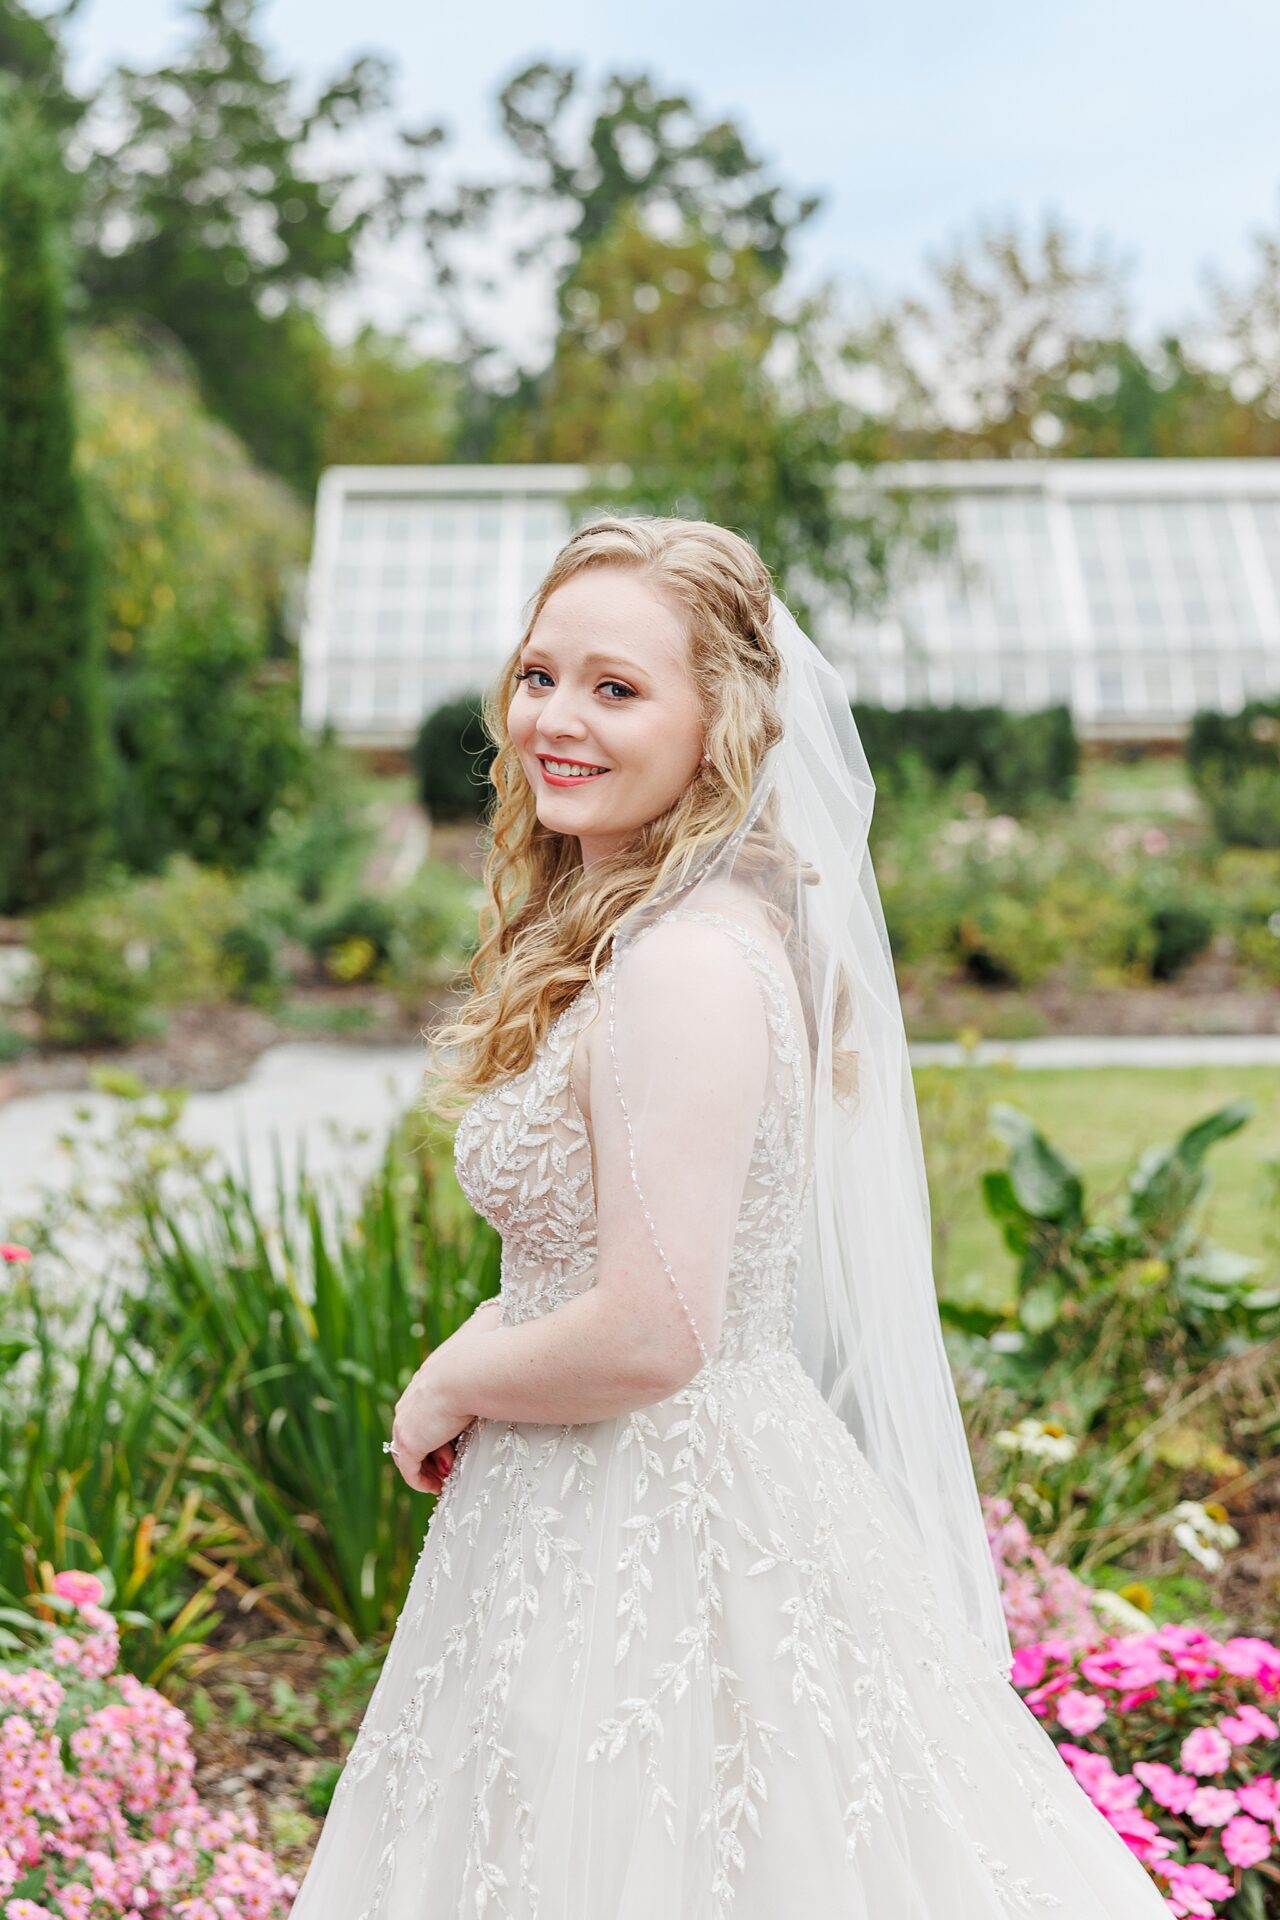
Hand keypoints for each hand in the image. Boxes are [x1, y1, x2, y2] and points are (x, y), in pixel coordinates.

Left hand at [389, 1299, 501, 1495]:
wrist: (474, 1371)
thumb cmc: (491, 1351)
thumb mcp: (495, 1335)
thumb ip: (498, 1331)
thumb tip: (510, 1315)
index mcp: (432, 1376)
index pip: (427, 1403)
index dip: (441, 1423)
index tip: (457, 1437)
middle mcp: (414, 1397)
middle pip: (414, 1427)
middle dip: (433, 1447)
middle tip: (453, 1461)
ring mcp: (408, 1419)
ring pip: (409, 1450)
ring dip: (429, 1464)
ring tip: (450, 1474)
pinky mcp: (410, 1441)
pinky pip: (409, 1468)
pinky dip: (421, 1479)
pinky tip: (439, 1485)